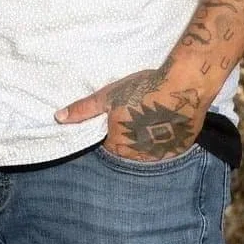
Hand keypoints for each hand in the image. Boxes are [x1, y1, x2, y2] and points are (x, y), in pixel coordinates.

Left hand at [55, 66, 207, 161]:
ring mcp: (163, 155)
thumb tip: (58, 118)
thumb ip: (83, 110)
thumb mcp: (108, 96)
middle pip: (129, 150)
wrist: (185, 85)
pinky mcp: (181, 149)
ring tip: (151, 118)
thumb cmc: (143, 90)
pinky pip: (167, 148)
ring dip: (147, 140)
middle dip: (129, 136)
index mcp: (119, 147)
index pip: (107, 146)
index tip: (116, 120)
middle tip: (135, 115)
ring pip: (148, 151)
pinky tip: (165, 122)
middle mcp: (140, 157)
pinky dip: (165, 139)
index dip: (110, 132)